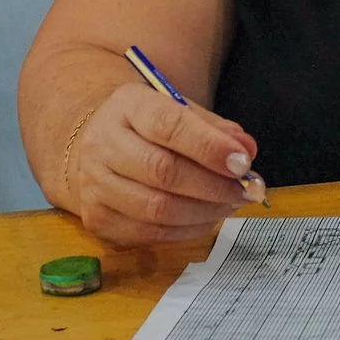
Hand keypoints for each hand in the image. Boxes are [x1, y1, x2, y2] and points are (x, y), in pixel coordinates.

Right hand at [67, 82, 260, 247]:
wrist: (102, 146)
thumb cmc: (151, 129)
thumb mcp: (183, 112)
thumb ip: (217, 130)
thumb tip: (246, 151)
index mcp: (127, 106)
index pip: (168, 126)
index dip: (209, 147)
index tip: (243, 162)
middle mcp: (102, 144)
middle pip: (162, 172)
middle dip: (214, 186)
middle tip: (246, 191)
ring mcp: (94, 185)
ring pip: (157, 209)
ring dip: (205, 212)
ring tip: (231, 204)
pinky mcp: (97, 219)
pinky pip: (150, 234)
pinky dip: (188, 230)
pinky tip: (206, 218)